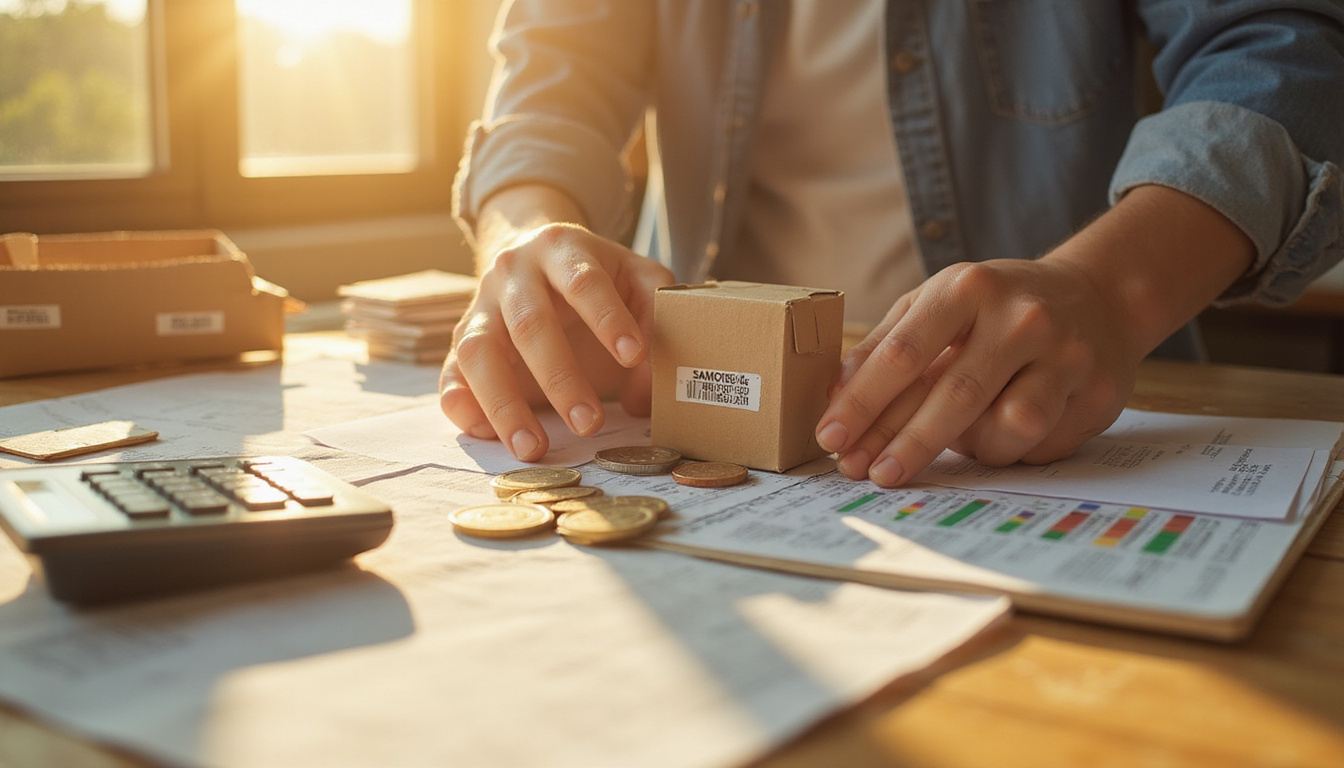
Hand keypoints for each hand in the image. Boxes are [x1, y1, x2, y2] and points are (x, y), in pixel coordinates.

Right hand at [439, 189, 673, 460]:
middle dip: (560, 378)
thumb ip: (655, 324)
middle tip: (589, 424)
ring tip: (533, 448)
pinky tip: (484, 433)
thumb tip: (643, 398)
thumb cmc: (596, 277)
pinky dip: (462, 405)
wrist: (535, 257)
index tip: (633, 355)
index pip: (583, 281)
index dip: (608, 318)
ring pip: (480, 352)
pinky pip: (452, 374)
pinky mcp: (462, 340)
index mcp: (561, 248)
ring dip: (505, 404)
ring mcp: (480, 306)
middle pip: (530, 324)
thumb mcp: (637, 280)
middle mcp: (513, 273)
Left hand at [813, 185, 1256, 486]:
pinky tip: (1000, 438)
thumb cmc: (995, 309)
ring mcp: (1065, 355)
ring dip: (969, 449)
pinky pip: (1039, 443)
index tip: (831, 438)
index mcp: (968, 287)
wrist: (1097, 298)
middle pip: (953, 395)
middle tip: (866, 472)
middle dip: (903, 442)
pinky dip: (1010, 450)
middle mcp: (1020, 317)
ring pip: (1007, 427)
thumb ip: (885, 345)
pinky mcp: (1096, 394)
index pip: (904, 353)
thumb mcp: (938, 304)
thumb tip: (835, 398)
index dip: (863, 402)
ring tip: (953, 445)